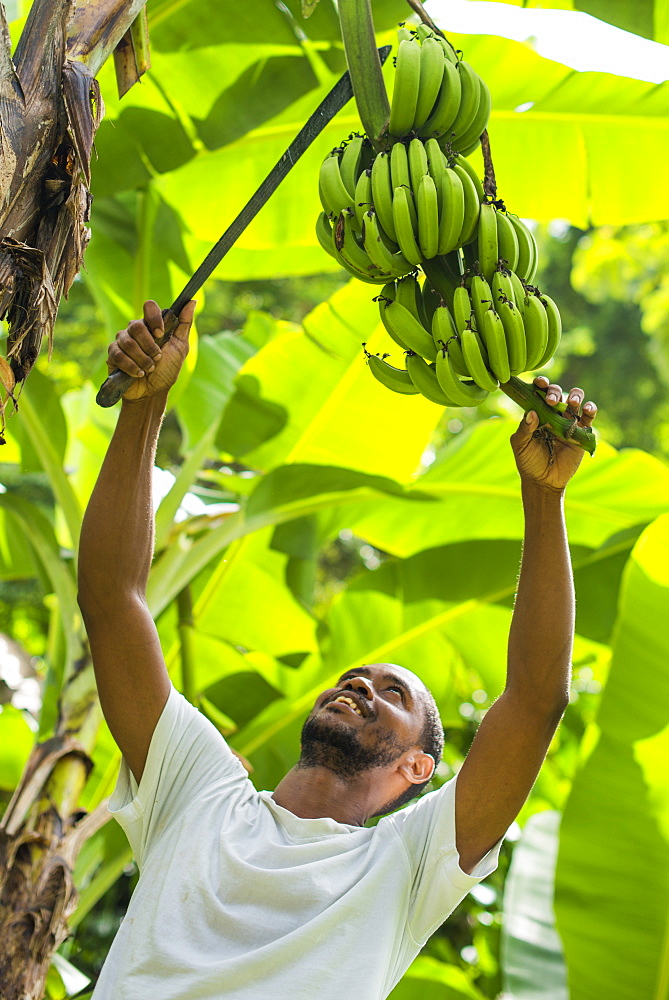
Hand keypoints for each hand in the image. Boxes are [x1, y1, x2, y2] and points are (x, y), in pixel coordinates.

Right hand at [107, 300, 195, 401]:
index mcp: (152, 325)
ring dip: (142, 359)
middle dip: (149, 346)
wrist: (153, 393)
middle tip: (157, 358)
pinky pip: (118, 355)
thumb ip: (184, 325)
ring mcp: (122, 341)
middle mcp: (135, 330)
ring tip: (149, 369)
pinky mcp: (113, 355)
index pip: (149, 306)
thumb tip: (192, 301)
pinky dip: (131, 366)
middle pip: (136, 326)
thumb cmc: (167, 369)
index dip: (154, 318)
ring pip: (127, 341)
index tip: (160, 333)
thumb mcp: (180, 347)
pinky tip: (139, 373)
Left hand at [510, 377, 596, 491]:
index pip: (540, 393)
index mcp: (537, 413)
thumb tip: (531, 412)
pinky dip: (590, 409)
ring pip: (575, 400)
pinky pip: (588, 417)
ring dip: (575, 396)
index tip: (540, 382)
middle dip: (555, 392)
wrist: (543, 481)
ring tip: (572, 402)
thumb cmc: (528, 461)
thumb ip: (524, 429)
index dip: (541, 384)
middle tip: (551, 402)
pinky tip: (587, 409)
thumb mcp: (521, 445)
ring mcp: (568, 422)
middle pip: (558, 393)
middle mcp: (553, 414)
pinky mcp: (581, 432)